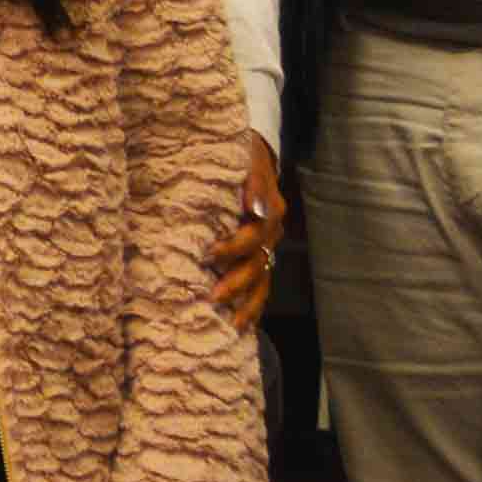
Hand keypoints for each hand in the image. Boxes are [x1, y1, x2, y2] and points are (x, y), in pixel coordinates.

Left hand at [209, 134, 287, 330]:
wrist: (252, 155)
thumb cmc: (240, 156)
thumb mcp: (247, 159)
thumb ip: (253, 182)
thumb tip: (255, 207)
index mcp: (269, 210)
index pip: (253, 235)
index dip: (234, 247)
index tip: (210, 253)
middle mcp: (271, 232)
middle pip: (257, 263)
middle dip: (237, 283)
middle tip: (213, 297)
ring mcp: (267, 247)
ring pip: (262, 281)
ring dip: (247, 302)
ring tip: (232, 324)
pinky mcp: (261, 256)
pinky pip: (261, 286)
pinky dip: (253, 307)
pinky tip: (242, 327)